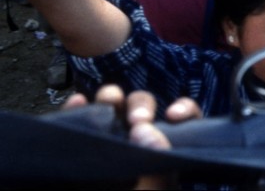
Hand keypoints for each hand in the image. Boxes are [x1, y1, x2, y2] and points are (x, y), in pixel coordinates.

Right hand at [62, 84, 200, 149]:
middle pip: (145, 109)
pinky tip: (79, 104)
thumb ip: (160, 167)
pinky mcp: (84, 148)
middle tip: (137, 119)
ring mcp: (110, 144)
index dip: (184, 109)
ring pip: (114, 108)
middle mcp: (139, 144)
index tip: (173, 115)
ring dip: (111, 97)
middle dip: (141, 103)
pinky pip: (81, 120)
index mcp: (166, 153)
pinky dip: (79, 108)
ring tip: (108, 101)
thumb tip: (144, 130)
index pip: (185, 120)